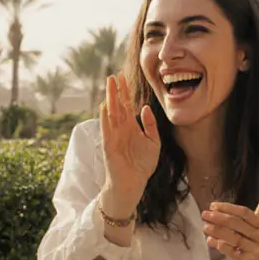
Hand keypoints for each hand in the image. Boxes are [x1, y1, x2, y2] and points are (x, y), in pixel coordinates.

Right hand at [99, 74, 159, 217]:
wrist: (133, 184)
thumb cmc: (142, 166)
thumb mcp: (153, 143)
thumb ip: (151, 126)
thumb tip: (144, 108)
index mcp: (132, 127)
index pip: (127, 105)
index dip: (125, 92)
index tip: (123, 77)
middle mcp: (121, 129)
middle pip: (118, 105)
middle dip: (116, 90)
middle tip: (114, 75)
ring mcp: (114, 136)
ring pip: (111, 113)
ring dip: (110, 98)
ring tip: (109, 84)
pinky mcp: (109, 145)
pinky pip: (107, 128)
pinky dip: (105, 117)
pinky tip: (105, 105)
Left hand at [202, 175, 258, 259]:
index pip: (244, 213)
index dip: (228, 208)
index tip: (213, 205)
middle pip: (238, 224)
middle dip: (219, 218)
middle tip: (204, 214)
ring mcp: (256, 251)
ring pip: (234, 238)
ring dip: (217, 231)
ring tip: (205, 227)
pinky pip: (232, 252)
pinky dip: (220, 246)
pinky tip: (211, 241)